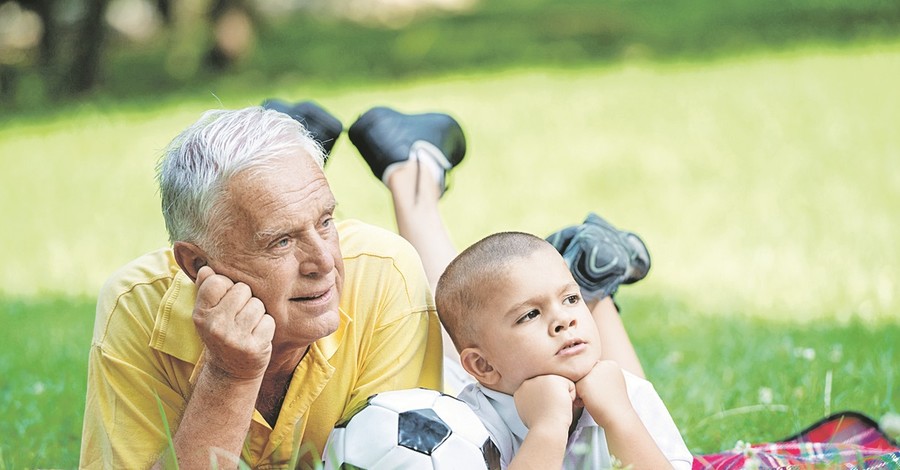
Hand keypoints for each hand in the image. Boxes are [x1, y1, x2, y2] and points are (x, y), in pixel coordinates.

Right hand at [192, 266, 274, 380]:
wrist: (231, 371)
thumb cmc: (222, 334)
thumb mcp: (208, 314)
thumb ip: (206, 289)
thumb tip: (206, 268)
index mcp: (201, 315)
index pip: (217, 281)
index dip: (227, 287)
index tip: (226, 301)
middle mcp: (215, 326)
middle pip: (242, 289)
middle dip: (245, 299)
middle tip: (238, 317)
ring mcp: (235, 338)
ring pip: (257, 304)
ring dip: (257, 313)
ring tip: (247, 327)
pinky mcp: (254, 348)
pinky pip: (269, 320)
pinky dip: (266, 326)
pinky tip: (256, 336)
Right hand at [514, 375, 575, 433]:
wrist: (546, 429)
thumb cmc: (540, 426)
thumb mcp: (528, 413)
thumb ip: (531, 402)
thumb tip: (539, 400)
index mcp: (521, 390)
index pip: (540, 391)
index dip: (545, 403)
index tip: (543, 412)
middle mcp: (529, 381)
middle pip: (549, 386)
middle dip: (553, 398)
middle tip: (549, 411)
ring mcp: (541, 378)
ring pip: (560, 385)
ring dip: (561, 397)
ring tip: (555, 409)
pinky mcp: (554, 378)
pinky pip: (570, 385)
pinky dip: (570, 397)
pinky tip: (562, 405)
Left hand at [574, 360, 631, 426]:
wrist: (619, 417)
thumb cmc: (614, 405)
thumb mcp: (612, 385)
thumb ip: (601, 377)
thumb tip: (587, 376)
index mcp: (611, 364)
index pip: (594, 371)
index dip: (595, 384)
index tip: (604, 395)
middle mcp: (603, 364)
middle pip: (586, 374)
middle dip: (587, 387)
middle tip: (598, 399)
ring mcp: (594, 371)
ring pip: (579, 380)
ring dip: (582, 392)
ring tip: (593, 401)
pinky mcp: (585, 381)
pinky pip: (575, 387)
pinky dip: (579, 398)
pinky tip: (589, 403)